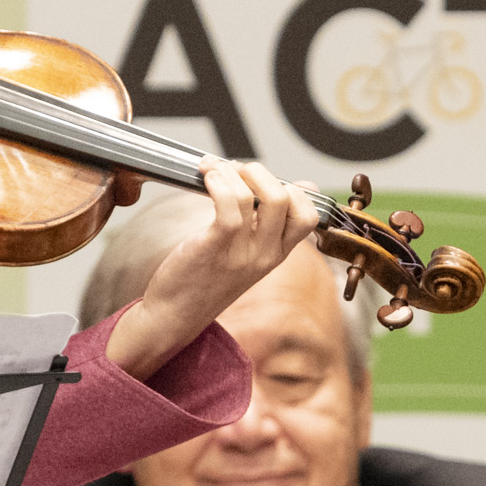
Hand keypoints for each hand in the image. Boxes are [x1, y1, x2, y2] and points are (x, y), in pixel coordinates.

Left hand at [98, 158, 325, 381]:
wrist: (175, 315)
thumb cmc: (206, 279)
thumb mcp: (248, 254)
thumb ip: (269, 224)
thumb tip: (303, 186)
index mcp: (277, 254)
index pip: (309, 215)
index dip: (292, 188)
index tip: (262, 181)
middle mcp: (265, 254)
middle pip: (286, 198)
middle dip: (259, 172)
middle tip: (233, 170)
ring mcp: (242, 253)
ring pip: (256, 196)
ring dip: (232, 172)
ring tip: (212, 171)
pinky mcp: (215, 247)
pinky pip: (228, 205)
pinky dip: (218, 183)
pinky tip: (205, 179)